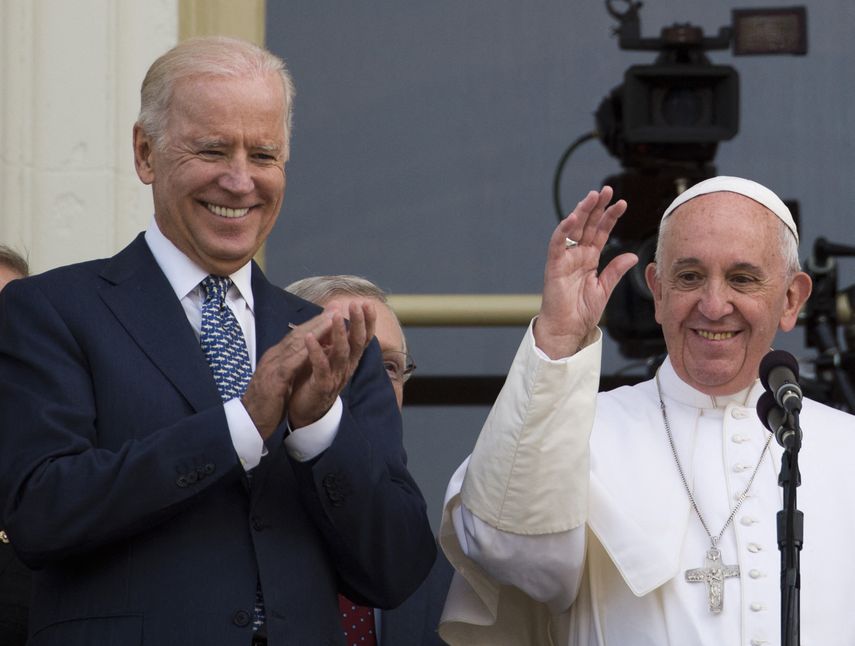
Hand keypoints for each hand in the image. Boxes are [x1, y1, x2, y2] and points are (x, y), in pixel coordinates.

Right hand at [241, 312, 333, 439]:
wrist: (249, 421)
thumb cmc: (267, 402)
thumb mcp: (282, 379)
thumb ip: (292, 365)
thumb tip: (308, 354)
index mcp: (276, 357)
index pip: (297, 336)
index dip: (315, 323)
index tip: (332, 313)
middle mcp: (273, 357)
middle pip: (298, 334)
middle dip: (318, 320)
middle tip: (335, 308)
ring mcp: (272, 367)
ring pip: (295, 344)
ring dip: (315, 331)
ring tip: (332, 320)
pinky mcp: (273, 381)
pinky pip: (289, 364)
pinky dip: (303, 353)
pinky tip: (315, 346)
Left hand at [287, 300, 375, 428]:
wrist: (307, 410)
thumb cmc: (316, 378)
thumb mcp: (327, 352)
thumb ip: (332, 332)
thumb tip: (336, 306)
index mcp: (349, 358)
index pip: (363, 337)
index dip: (367, 321)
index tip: (367, 303)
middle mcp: (347, 366)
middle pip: (357, 342)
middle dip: (358, 323)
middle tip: (357, 304)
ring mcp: (335, 376)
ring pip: (342, 353)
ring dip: (339, 333)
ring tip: (336, 316)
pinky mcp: (322, 386)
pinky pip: (321, 367)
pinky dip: (316, 352)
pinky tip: (309, 338)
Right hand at [534, 186, 637, 358]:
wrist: (567, 329)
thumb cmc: (581, 312)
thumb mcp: (604, 289)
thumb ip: (615, 271)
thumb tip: (632, 256)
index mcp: (589, 259)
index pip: (600, 232)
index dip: (610, 217)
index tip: (622, 204)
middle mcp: (577, 255)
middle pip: (587, 225)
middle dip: (597, 207)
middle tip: (607, 190)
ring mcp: (565, 258)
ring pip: (573, 229)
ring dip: (582, 211)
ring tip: (593, 196)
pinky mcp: (554, 265)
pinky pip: (557, 244)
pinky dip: (564, 229)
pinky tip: (574, 217)